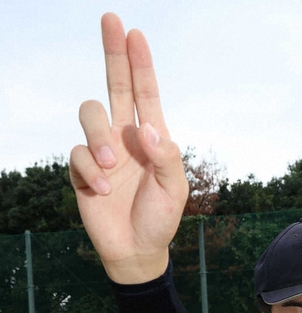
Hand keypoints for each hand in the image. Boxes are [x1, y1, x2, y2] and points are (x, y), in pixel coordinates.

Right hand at [69, 13, 188, 282]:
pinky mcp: (82, 170)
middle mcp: (126, 138)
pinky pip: (77, 153)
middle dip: (113, 54)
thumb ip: (167, 157)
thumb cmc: (160, 219)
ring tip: (111, 164)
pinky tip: (101, 190)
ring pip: (89, 114)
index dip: (140, 64)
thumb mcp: (175, 190)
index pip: (145, 93)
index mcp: (152, 138)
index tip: (134, 33)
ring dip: (99, 135)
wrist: (136, 250)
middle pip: (115, 85)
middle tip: (110, 20)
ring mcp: (103, 152)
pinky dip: (89, 170)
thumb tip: (147, 127)